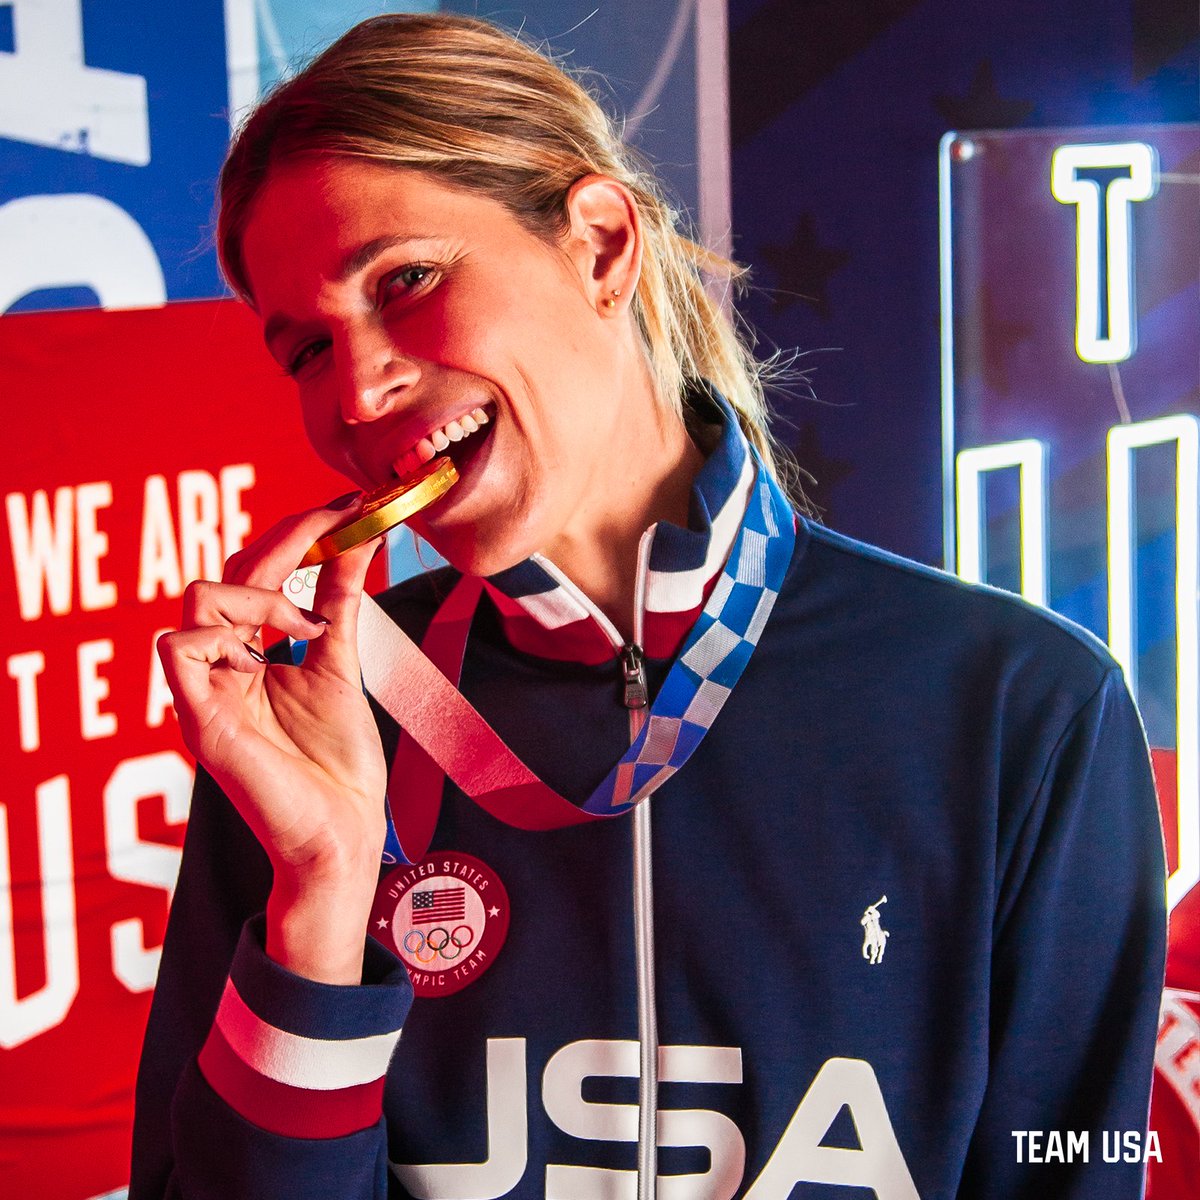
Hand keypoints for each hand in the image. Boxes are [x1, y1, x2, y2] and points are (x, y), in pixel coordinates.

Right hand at [157, 494, 386, 982]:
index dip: (294, 536)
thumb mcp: (341, 663)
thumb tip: (357, 541)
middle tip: (340, 523)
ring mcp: (206, 694)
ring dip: (260, 594)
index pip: (253, 576)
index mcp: (251, 658)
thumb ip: (340, 603)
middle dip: (284, 542)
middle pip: (225, 574)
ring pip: (198, 600)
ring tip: (307, 625)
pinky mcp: (199, 721)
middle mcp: (222, 670)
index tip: (345, 506)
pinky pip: (177, 649)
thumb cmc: (340, 762)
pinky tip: (272, 646)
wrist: (345, 831)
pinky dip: (223, 631)